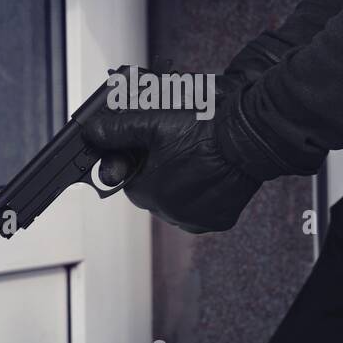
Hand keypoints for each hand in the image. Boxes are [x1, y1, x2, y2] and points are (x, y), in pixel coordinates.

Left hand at [84, 74, 261, 233]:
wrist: (249, 138)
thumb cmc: (204, 129)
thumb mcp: (153, 122)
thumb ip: (118, 130)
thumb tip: (92, 133)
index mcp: (147, 191)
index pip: (129, 178)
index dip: (138, 159)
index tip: (152, 146)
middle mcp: (168, 213)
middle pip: (153, 191)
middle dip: (159, 171)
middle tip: (177, 147)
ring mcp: (195, 220)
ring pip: (177, 202)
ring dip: (180, 183)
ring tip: (196, 158)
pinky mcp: (218, 221)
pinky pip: (203, 210)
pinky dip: (204, 195)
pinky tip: (210, 174)